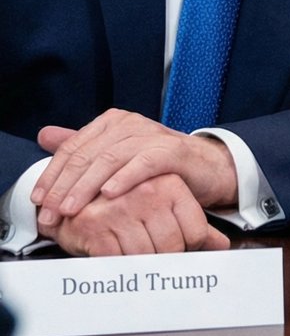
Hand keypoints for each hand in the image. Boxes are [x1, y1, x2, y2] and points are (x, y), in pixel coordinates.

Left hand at [33, 109, 238, 232]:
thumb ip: (82, 146)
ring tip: (71, 209)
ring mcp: (152, 135)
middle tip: (50, 213)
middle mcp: (130, 124)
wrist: (205, 169)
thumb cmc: (158, 166)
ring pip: (109, 159)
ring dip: (86, 187)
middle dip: (63, 187)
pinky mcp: (172, 151)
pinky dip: (124, 178)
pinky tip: (109, 193)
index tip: (38, 200)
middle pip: (87, 154)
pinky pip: (143, 163)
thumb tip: (44, 135)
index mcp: (113, 123)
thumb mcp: (116, 156)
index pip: (72, 147)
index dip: (51, 174)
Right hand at [52, 173, 230, 257]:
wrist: (74, 198)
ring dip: (141, 264)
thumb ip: (193, 226)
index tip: (178, 247)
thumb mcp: (164, 206)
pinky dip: (119, 265)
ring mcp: (119, 209)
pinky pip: (118, 261)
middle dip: (165, 258)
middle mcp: (147, 193)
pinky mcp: (94, 227)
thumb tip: (221, 246)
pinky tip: (116, 254)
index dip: (188, 248)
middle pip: (172, 247)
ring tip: (133, 251)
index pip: (195, 232)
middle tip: (153, 253)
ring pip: (146, 257)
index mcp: (170, 184)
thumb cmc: (126, 206)